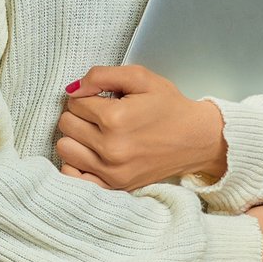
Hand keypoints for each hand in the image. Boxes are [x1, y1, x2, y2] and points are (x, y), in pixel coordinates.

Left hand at [55, 64, 226, 190]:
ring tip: (97, 133)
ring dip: (77, 138)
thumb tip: (73, 89)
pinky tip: (91, 154)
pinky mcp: (114, 185)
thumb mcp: (141, 78)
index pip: (74, 102)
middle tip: (101, 115)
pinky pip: (73, 177)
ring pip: (65, 149)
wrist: (197, 139)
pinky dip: (76, 164)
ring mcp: (111, 171)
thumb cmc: (170, 107)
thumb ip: (102, 75)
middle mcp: (110, 147)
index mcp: (115, 118)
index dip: (88, 97)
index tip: (104, 100)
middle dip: (80, 115)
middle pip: (66, 125)